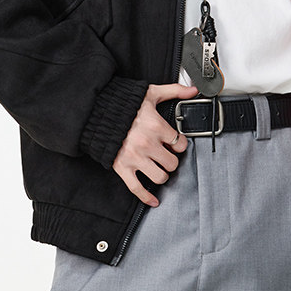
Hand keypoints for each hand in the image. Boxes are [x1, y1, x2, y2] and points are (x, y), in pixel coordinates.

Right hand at [112, 82, 197, 205]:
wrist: (96, 112)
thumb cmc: (124, 104)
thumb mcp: (151, 93)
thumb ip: (174, 91)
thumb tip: (193, 90)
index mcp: (156, 127)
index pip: (180, 144)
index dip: (179, 144)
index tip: (174, 143)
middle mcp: (147, 144)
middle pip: (172, 163)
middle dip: (171, 160)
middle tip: (166, 155)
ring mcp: (135, 158)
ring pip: (160, 177)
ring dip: (162, 174)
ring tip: (159, 167)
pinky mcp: (123, 168)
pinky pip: (137, 189)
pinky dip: (147, 197)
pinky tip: (154, 200)